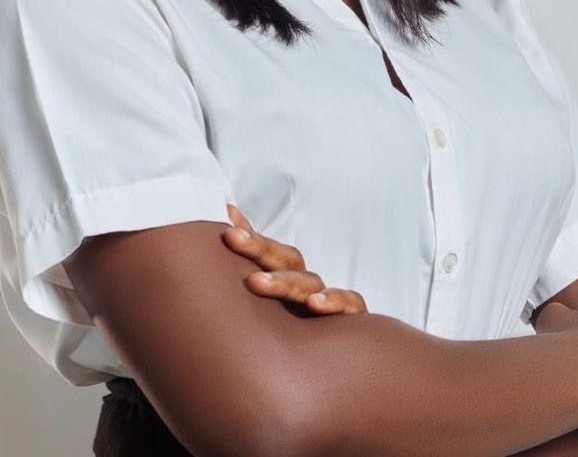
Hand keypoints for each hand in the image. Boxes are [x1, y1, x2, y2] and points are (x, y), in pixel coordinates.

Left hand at [220, 202, 368, 315]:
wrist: (353, 370)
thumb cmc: (298, 329)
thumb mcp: (272, 291)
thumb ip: (251, 252)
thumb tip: (229, 208)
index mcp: (288, 280)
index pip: (268, 252)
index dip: (248, 238)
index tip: (224, 229)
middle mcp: (309, 286)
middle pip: (287, 260)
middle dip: (258, 248)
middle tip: (232, 238)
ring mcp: (331, 301)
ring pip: (310, 283)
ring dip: (284, 281)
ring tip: (256, 281)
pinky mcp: (353, 319)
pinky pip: (349, 304)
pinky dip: (335, 300)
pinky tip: (315, 303)